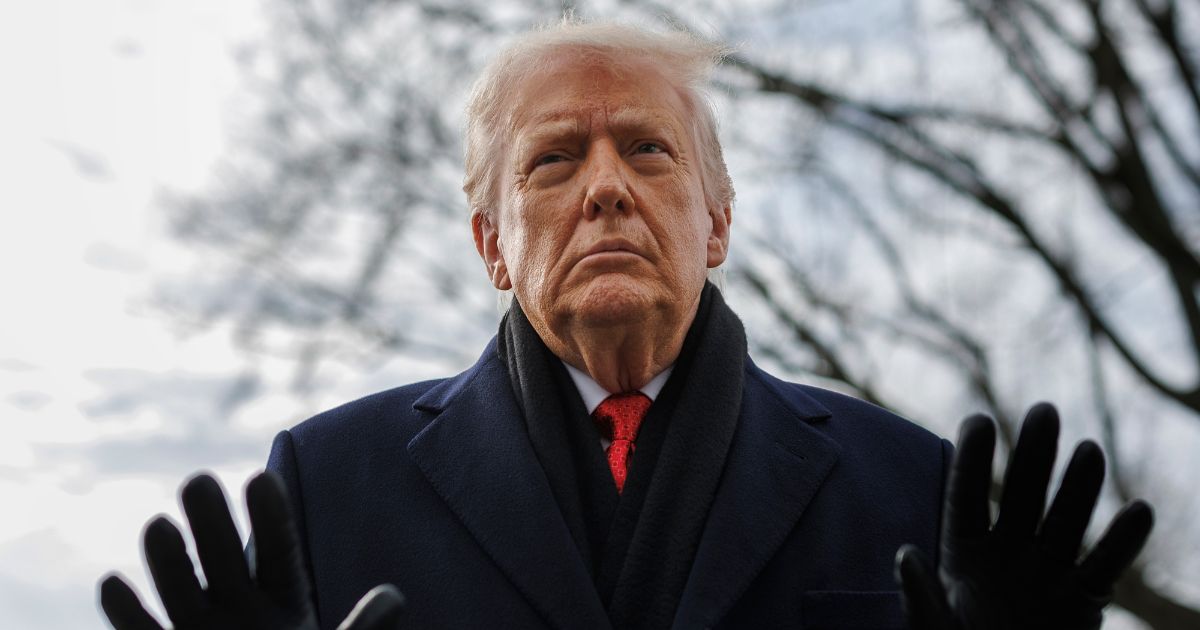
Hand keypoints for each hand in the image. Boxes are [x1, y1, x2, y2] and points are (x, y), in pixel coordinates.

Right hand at [98, 472, 404, 629]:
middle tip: (197, 480)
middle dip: (211, 522)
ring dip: (168, 560)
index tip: (260, 479)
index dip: (270, 517)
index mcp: (286, 602)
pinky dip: (127, 612)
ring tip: (160, 525)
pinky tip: (115, 583)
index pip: (278, 550)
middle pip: (225, 558)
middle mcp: (239, 610)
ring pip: (181, 589)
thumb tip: (393, 597)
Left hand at [895, 403, 1153, 629]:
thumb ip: (919, 597)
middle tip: (1044, 411)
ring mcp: (1045, 573)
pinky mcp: (1081, 602)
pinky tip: (1139, 511)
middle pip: (1022, 495)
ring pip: (1065, 521)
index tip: (979, 420)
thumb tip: (905, 554)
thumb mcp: (931, 628)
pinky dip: (1122, 542)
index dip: (973, 460)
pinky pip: (1104, 566)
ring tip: (1089, 449)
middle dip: (1034, 455)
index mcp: (963, 553)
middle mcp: (1007, 553)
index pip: (967, 498)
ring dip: (1079, 487)